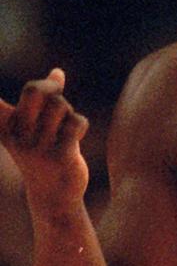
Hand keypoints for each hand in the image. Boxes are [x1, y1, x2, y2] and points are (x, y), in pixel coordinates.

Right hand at [0, 69, 89, 215]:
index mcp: (7, 125)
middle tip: (56, 97)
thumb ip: (48, 96)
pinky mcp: (59, 155)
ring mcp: (37, 146)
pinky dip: (81, 124)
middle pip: (34, 89)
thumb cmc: (46, 151)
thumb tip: (57, 71)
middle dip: (51, 87)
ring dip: (69, 112)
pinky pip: (76, 122)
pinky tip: (76, 138)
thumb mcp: (40, 123)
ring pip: (60, 105)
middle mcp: (18, 134)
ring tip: (65, 127)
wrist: (53, 194)